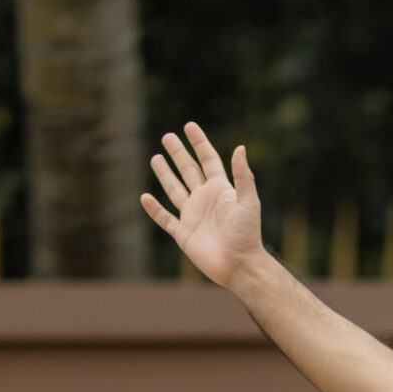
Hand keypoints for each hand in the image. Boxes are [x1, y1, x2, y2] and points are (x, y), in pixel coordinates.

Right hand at [140, 123, 264, 288]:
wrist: (240, 265)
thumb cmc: (247, 234)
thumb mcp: (248, 202)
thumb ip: (243, 176)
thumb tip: (240, 147)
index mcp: (220, 190)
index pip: (208, 160)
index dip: (199, 143)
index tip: (189, 126)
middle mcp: (205, 200)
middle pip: (188, 171)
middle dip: (178, 153)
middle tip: (168, 136)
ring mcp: (193, 216)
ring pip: (175, 190)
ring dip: (165, 174)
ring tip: (155, 157)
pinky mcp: (184, 234)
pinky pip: (165, 219)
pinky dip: (155, 209)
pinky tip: (145, 198)